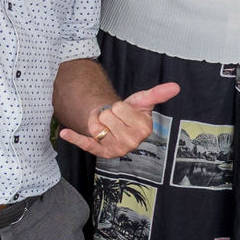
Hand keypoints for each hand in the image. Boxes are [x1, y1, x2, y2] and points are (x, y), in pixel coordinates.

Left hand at [59, 81, 181, 156]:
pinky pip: (85, 143)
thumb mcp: (143, 101)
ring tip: (107, 125)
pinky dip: (74, 138)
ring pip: (96, 126)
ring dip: (97, 121)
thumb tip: (176, 86)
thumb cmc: (130, 113)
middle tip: (114, 119)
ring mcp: (116, 149)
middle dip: (107, 113)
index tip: (123, 112)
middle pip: (107, 116)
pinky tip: (64, 133)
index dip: (118, 106)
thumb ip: (158, 93)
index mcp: (144, 129)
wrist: (118, 125)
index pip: (119, 108)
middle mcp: (132, 142)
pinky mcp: (101, 153)